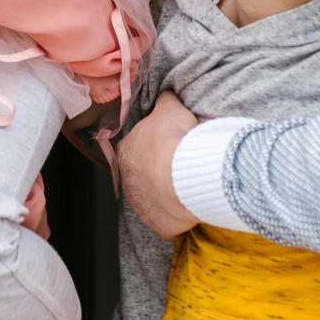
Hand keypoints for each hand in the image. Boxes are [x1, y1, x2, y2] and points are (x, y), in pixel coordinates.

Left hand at [116, 90, 200, 237]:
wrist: (183, 174)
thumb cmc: (172, 139)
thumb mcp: (170, 108)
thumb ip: (164, 101)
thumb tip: (165, 95)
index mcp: (126, 152)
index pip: (139, 148)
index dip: (157, 146)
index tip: (173, 146)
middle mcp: (128, 181)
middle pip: (146, 175)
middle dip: (162, 172)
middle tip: (184, 166)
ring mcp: (142, 206)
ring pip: (156, 198)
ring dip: (170, 194)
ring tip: (190, 185)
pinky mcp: (158, 225)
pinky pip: (170, 219)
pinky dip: (180, 214)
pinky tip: (192, 205)